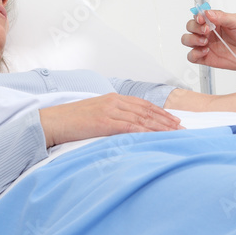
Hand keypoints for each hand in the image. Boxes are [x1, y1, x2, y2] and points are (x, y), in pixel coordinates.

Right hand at [39, 93, 181, 147]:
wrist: (52, 121)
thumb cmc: (71, 121)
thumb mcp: (95, 115)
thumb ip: (112, 117)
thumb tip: (126, 127)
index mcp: (113, 98)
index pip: (143, 104)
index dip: (160, 112)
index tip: (174, 120)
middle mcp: (114, 101)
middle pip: (147, 110)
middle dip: (166, 120)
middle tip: (182, 128)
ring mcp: (110, 110)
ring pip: (142, 118)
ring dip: (161, 126)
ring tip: (175, 133)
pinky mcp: (105, 121)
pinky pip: (130, 126)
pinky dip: (146, 131)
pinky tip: (156, 136)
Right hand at [182, 9, 235, 75]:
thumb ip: (222, 17)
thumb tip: (207, 13)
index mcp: (215, 21)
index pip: (198, 16)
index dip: (197, 17)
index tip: (202, 19)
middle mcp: (209, 32)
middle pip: (190, 27)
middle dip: (194, 28)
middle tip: (206, 31)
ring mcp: (207, 45)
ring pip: (187, 41)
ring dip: (191, 40)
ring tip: (205, 41)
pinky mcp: (208, 58)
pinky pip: (192, 57)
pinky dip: (194, 54)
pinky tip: (205, 51)